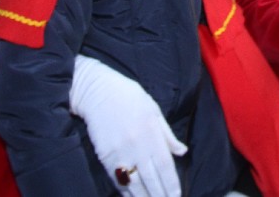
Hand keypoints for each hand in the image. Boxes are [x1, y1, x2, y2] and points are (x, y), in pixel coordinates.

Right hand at [70, 55, 186, 195]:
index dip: (172, 183)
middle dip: (161, 195)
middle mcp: (137, 144)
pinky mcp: (105, 157)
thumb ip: (167, 134)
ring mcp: (120, 152)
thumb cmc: (128, 97)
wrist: (97, 91)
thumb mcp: (153, 109)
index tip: (177, 195)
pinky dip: (127, 193)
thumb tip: (182, 151)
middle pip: (152, 178)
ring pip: (135, 184)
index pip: (165, 165)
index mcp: (151, 131)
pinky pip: (118, 180)